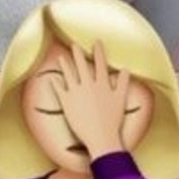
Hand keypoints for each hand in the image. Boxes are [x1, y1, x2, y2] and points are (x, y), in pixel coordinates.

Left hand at [47, 40, 132, 162]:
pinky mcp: (67, 104)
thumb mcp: (121, 100)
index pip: (100, 63)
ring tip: (61, 57)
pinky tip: (52, 78)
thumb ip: (123, 83)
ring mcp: (76, 94)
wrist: (100, 137)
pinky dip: (55, 84)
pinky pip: (59, 90)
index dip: (98, 51)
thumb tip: (125, 69)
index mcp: (102, 84)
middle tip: (73, 45)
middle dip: (78, 54)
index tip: (96, 42)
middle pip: (82, 66)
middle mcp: (89, 85)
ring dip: (65, 65)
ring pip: (69, 75)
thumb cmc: (112, 120)